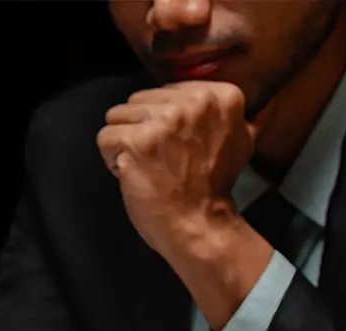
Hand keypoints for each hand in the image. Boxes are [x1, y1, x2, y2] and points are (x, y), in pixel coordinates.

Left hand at [96, 80, 255, 259]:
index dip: (163, 120)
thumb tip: (234, 98)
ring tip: (144, 165)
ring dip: (124, 142)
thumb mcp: (240, 140)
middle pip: (140, 100)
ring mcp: (165, 120)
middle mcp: (195, 101)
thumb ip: (229, 115)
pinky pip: (105, 136)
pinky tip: (131, 174)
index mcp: (221, 95)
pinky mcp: (137, 141)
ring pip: (118, 115)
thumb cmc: (213, 186)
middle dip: (142, 128)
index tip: (176, 146)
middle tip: (159, 158)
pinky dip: (110, 159)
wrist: (199, 224)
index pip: (166, 90)